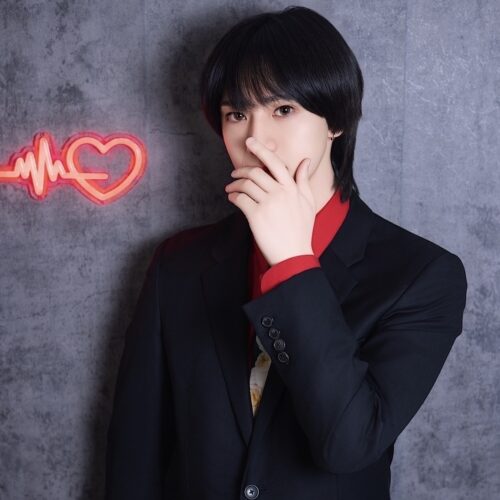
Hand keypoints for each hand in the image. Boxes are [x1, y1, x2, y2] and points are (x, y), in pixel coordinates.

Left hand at [225, 137, 315, 265]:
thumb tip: (305, 161)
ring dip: (234, 184)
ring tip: (230, 188)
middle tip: (234, 173)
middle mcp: (280, 193)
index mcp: (292, 188)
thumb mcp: (307, 203)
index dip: (261, 150)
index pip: (275, 163)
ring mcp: (268, 204)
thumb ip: (303, 180)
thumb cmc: (301, 230)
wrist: (293, 254)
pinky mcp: (256, 216)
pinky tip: (232, 198)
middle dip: (241, 170)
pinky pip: (240, 199)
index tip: (250, 143)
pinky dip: (233, 196)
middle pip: (256, 172)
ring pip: (246, 184)